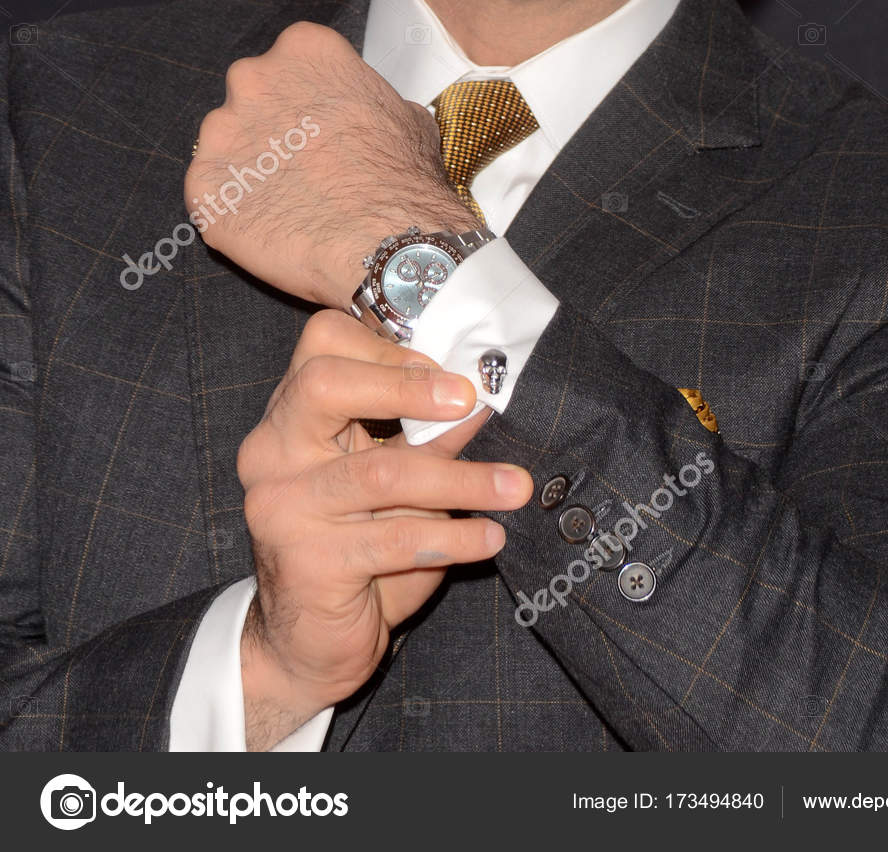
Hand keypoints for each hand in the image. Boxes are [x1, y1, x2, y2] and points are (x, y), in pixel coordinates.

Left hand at [184, 20, 469, 307]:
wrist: (382, 240)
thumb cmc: (402, 176)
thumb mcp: (406, 115)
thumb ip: (369, 102)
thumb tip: (372, 116)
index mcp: (303, 48)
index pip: (293, 61)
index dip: (308, 97)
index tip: (322, 125)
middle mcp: (253, 78)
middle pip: (252, 95)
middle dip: (271, 125)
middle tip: (303, 163)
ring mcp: (220, 132)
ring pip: (227, 145)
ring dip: (250, 167)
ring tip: (289, 201)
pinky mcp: (202, 185)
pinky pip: (213, 194)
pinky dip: (235, 210)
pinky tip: (272, 227)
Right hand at [237, 309, 530, 749]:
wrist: (306, 642)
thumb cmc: (357, 546)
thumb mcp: (395, 480)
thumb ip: (428, 436)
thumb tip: (485, 395)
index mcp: (290, 416)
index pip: (322, 344)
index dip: (388, 349)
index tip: (449, 375)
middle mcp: (272, 452)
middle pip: (325, 384)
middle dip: (406, 386)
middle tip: (471, 400)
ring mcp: (281, 507)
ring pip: (381, 472)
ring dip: (462, 479)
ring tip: (515, 487)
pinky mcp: (306, 562)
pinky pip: (392, 540)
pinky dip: (453, 537)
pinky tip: (491, 538)